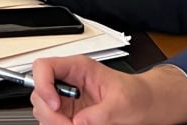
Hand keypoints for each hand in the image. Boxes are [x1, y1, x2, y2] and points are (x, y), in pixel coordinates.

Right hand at [30, 58, 186, 124]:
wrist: (147, 105)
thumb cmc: (137, 95)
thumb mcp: (122, 103)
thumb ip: (100, 113)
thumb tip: (78, 122)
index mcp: (78, 68)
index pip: (44, 67)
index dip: (42, 84)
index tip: (54, 103)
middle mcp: (68, 81)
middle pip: (40, 92)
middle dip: (50, 112)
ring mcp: (67, 97)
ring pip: (43, 108)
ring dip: (54, 122)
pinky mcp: (70, 112)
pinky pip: (53, 120)